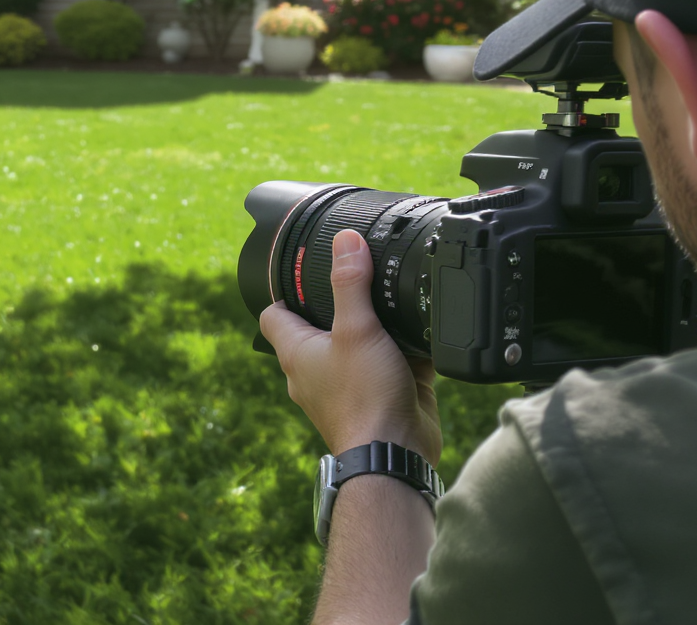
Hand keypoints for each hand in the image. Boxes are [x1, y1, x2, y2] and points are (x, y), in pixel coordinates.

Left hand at [260, 229, 441, 464]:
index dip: (282, 292)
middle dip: (337, 304)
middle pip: (318, 328)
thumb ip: (350, 284)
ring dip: (374, 328)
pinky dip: (403, 350)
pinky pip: (390, 364)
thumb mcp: (355, 330)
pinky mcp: (381, 395)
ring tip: (392, 297)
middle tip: (358, 276)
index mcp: (297, 353)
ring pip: (358, 345)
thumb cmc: (363, 399)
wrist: (396, 454)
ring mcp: (349, 384)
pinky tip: (422, 331)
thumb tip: (344, 241)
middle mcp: (317, 370)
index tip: (300, 271)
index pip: (274, 315)